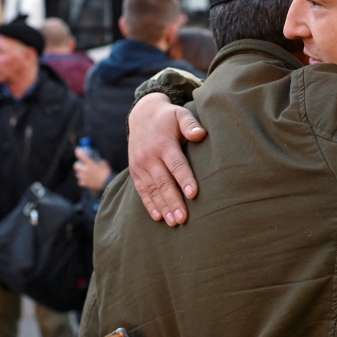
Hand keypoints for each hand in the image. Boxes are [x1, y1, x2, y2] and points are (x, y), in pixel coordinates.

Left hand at [74, 149, 112, 191]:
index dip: (78, 152)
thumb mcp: (105, 164)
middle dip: (78, 165)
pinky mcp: (84, 184)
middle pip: (76, 166)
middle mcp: (85, 170)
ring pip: (77, 174)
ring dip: (80, 173)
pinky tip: (86, 181)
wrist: (108, 183)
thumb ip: (100, 162)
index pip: (81, 156)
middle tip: (81, 165)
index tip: (77, 150)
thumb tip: (100, 161)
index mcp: (90, 164)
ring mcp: (84, 177)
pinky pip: (80, 181)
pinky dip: (82, 181)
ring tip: (84, 174)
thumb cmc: (107, 173)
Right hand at [128, 93, 206, 225]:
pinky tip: (158, 217)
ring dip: (163, 207)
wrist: (141, 115)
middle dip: (173, 201)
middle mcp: (149, 156)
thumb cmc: (168, 117)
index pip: (176, 164)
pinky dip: (150, 205)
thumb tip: (201, 134)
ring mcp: (140, 165)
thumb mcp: (180, 114)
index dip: (185, 179)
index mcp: (163, 144)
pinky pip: (142, 191)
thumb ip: (190, 124)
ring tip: (174, 222)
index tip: (193, 194)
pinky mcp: (135, 171)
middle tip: (184, 218)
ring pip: (152, 190)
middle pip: (163, 182)